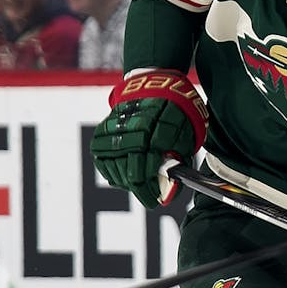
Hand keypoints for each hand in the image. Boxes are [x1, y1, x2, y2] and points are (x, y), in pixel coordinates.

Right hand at [89, 70, 207, 207]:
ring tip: (137, 182)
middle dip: (139, 191)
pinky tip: (123, 172)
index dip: (149, 192)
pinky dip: (112, 171)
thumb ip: (176, 162)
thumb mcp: (184, 136)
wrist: (153, 85)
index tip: (155, 202)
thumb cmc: (175, 114)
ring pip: (114, 171)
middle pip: (128, 176)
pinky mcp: (102, 132)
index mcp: (153, 134)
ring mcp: (114, 133)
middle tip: (147, 196)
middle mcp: (130, 133)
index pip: (143, 174)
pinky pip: (103, 162)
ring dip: (126, 182)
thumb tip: (168, 192)